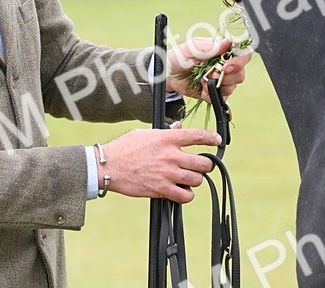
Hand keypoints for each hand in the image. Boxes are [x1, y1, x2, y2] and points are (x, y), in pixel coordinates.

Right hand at [100, 127, 220, 202]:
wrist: (108, 166)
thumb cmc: (124, 148)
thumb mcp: (145, 133)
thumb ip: (165, 132)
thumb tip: (179, 127)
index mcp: (166, 139)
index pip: (196, 136)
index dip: (211, 138)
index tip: (216, 140)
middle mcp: (170, 156)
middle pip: (202, 163)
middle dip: (204, 165)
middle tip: (200, 166)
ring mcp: (167, 174)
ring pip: (197, 180)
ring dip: (195, 180)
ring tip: (189, 179)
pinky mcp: (161, 190)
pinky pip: (185, 196)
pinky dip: (186, 195)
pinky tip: (181, 191)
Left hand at [165, 37, 252, 102]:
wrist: (167, 75)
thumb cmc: (179, 56)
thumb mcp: (191, 48)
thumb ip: (210, 47)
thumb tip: (228, 42)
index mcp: (221, 51)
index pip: (242, 54)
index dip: (239, 61)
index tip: (226, 67)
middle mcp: (224, 65)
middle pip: (240, 73)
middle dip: (228, 76)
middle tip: (212, 75)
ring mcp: (220, 79)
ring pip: (232, 86)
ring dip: (218, 86)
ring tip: (203, 82)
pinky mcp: (214, 92)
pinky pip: (221, 98)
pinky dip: (211, 96)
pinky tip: (202, 90)